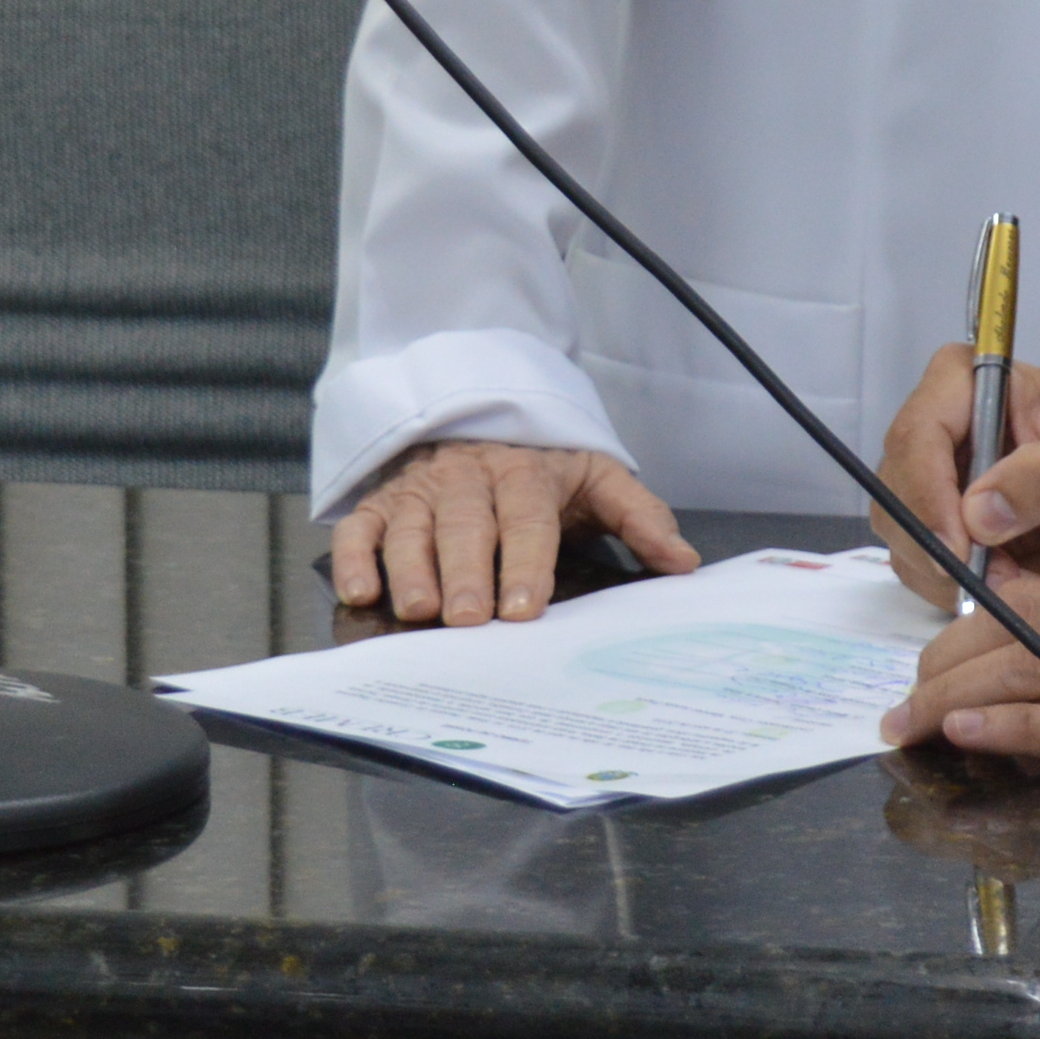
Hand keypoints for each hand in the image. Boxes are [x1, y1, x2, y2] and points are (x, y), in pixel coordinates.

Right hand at [329, 440, 695, 626]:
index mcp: (526, 473)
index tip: (524, 607)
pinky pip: (361, 525)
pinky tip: (361, 589)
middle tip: (470, 619)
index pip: (527, 517)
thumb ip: (640, 517)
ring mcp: (422, 489)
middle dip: (468, 572)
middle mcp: (469, 478)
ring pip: (412, 526)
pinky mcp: (383, 501)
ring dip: (412, 569)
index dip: (526, 562)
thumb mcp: (598, 478)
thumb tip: (682, 563)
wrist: (483, 420)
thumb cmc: (544, 466)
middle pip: (467, 525)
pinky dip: (357, 555)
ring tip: (418, 611)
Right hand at [871, 350, 1039, 604]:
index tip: (958, 547)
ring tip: (1019, 580)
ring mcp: (943, 486)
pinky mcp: (953, 534)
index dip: (925, 494)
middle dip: (935, 545)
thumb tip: (978, 512)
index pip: (917, 433)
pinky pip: (929, 572)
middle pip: (897, 491)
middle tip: (989, 580)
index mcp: (971, 383)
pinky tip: (1015, 587)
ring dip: (951, 575)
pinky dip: (963, 591)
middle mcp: (945, 431)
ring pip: (906, 539)